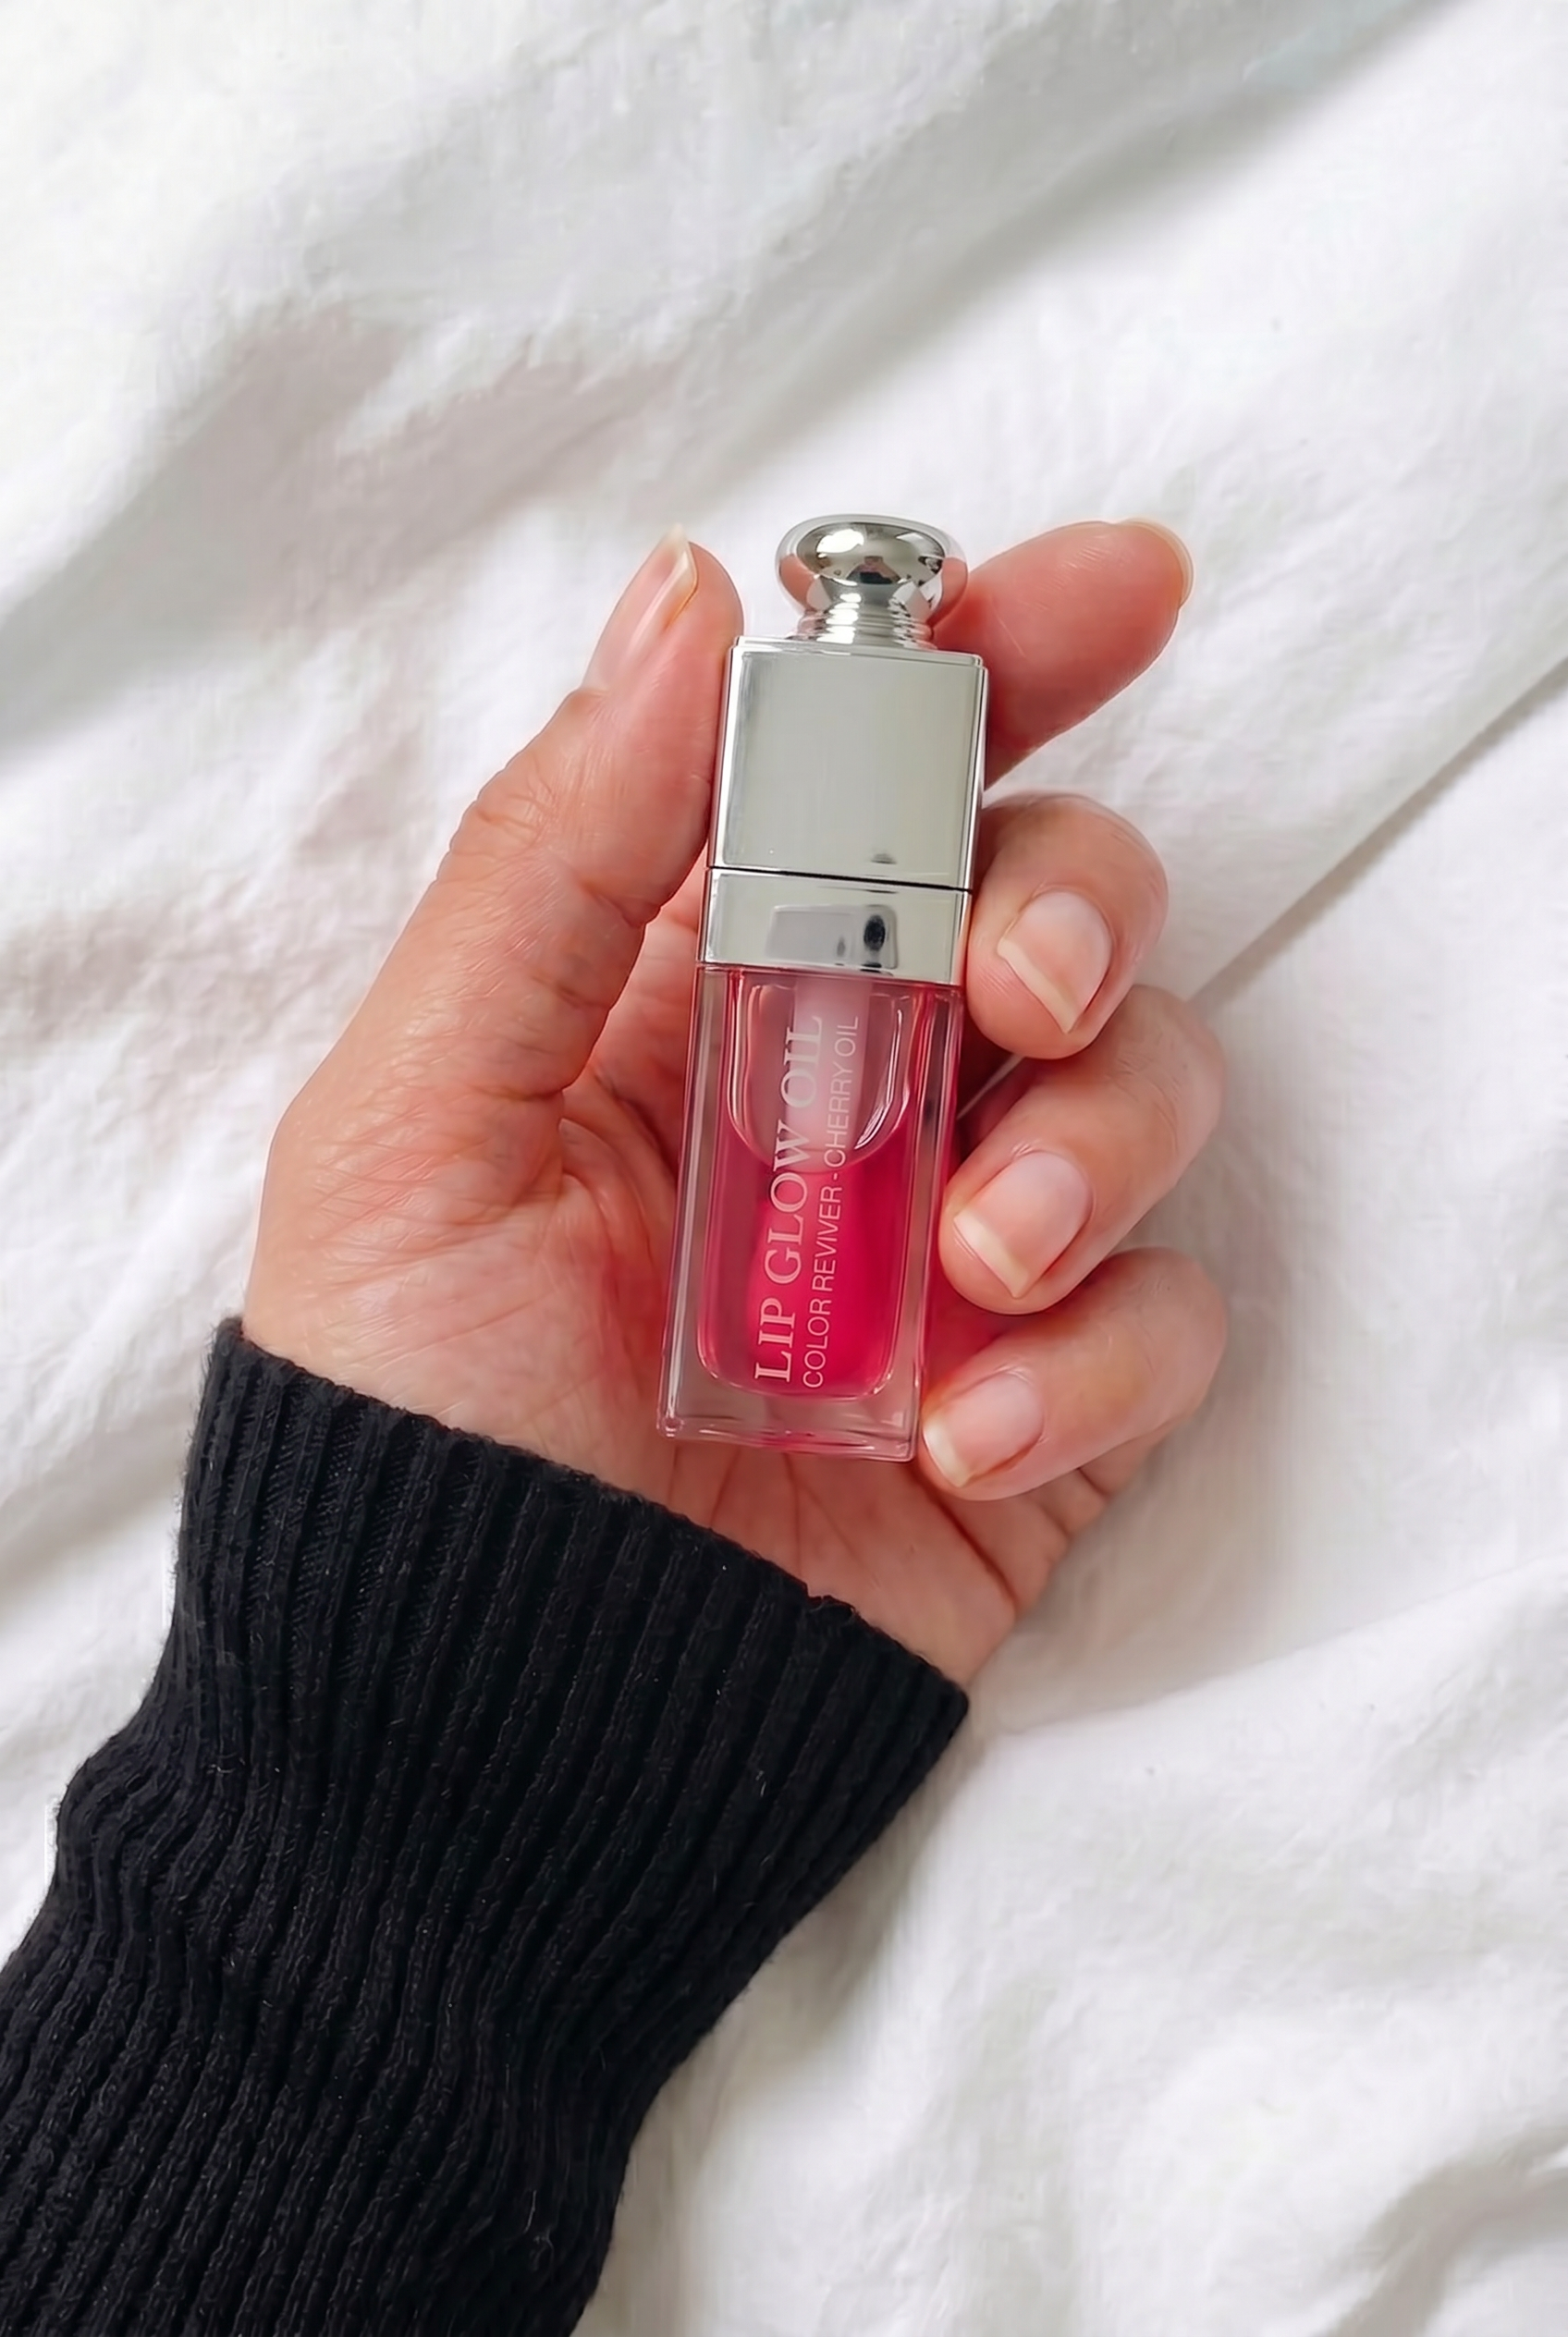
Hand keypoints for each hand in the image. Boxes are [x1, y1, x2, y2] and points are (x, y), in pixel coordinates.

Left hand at [244, 522, 1225, 1682]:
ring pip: (1147, 1089)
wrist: (481, 1730)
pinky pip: (1167, 1319)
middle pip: (1055, 905)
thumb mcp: (422, 1113)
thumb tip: (689, 602)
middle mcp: (853, 1092)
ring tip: (971, 1271)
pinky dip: (1100, 1362)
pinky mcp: (1045, 1402)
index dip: (1000, 665)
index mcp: (698, 991)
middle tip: (1014, 994)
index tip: (1114, 591)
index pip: (875, 782)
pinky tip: (963, 1435)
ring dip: (1096, 1151)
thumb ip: (560, 855)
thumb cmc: (413, 1413)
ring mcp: (961, 1248)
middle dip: (1075, 908)